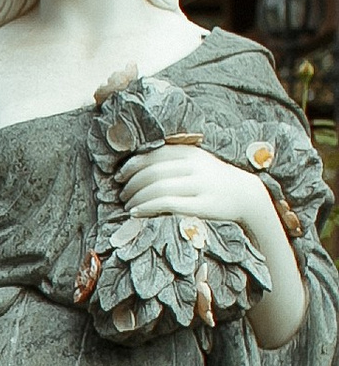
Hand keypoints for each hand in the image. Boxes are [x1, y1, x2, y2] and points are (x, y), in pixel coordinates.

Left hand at [117, 148, 282, 240]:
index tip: (119, 176)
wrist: (247, 195)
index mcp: (191, 152)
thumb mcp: (196, 162)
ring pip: (158, 187)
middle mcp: (195, 166)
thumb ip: (172, 161)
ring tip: (127, 206)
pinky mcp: (203, 205)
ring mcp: (200, 185)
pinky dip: (147, 207)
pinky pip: (168, 203)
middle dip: (131, 184)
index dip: (132, 165)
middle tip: (121, 195)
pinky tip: (137, 212)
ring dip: (136, 197)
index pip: (154, 154)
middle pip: (153, 171)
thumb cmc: (213, 179)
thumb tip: (134, 168)